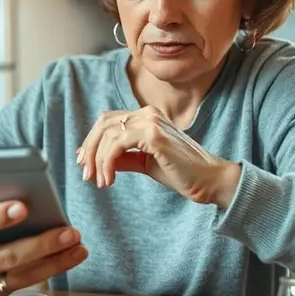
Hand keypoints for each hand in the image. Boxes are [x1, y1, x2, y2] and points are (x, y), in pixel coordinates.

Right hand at [0, 200, 87, 295]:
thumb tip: (18, 187)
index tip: (24, 206)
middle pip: (4, 257)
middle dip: (40, 244)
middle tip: (69, 231)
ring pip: (20, 275)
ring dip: (54, 261)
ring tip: (77, 245)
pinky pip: (25, 284)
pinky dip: (50, 269)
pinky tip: (69, 256)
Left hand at [76, 106, 241, 206]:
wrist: (209, 180)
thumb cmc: (181, 173)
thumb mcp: (145, 163)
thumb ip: (123, 158)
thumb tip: (97, 161)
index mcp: (147, 116)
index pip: (108, 121)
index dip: (92, 140)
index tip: (84, 163)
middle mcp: (148, 113)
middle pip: (103, 124)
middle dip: (90, 150)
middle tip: (86, 175)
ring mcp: (151, 121)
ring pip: (108, 135)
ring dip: (98, 161)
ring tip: (100, 182)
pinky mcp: (154, 134)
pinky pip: (118, 146)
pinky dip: (107, 163)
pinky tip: (109, 180)